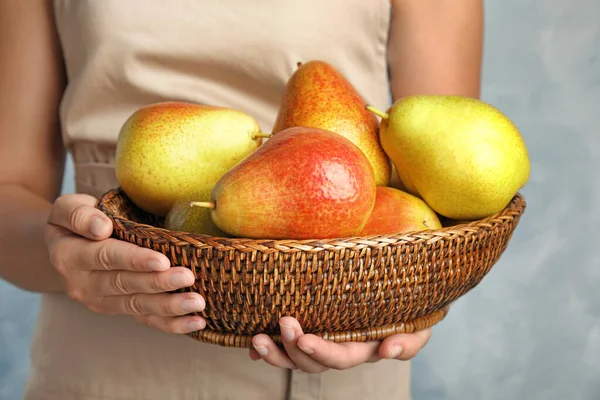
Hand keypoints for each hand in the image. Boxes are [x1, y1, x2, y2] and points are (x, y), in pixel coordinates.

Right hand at [44, 193, 205, 333]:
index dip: (134, 260)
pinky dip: (171, 323)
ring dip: (169, 306)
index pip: (105, 257)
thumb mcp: (69, 208)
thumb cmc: (78, 220)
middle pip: (125, 284)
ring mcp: (101, 301)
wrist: (68, 246)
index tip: (161, 260)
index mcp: (69, 256)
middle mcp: (83, 284)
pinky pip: (146, 319)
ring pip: (137, 306)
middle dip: (158, 283)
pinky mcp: (119, 310)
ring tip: (197, 303)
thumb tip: (101, 227)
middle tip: (188, 277)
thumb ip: (79, 215)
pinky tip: (196, 322)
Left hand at [249, 316, 431, 372]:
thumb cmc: (410, 308)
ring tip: (258, 338)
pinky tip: (252, 344)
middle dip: (293, 349)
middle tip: (283, 323)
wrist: (402, 290)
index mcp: (364, 349)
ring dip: (276, 352)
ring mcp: (323, 340)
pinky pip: (287, 345)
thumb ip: (409, 342)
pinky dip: (270, 349)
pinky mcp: (311, 327)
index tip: (304, 340)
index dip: (322, 352)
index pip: (341, 357)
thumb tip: (387, 352)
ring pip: (295, 357)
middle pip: (312, 362)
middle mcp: (340, 349)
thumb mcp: (419, 326)